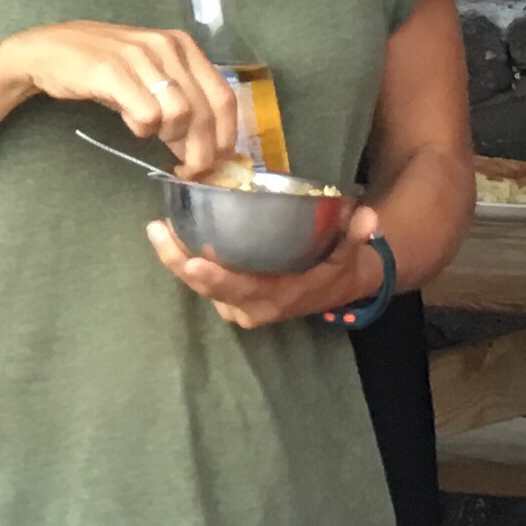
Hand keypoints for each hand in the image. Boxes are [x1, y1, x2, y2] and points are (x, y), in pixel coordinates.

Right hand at [12, 21, 242, 177]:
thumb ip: (182, 99)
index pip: (224, 97)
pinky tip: (132, 124)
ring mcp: (141, 56)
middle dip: (201, 151)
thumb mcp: (151, 75)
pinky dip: (142, 129)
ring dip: (169, 137)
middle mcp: (168, 46)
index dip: (226, 136)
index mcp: (184, 46)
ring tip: (151, 134)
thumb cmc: (104, 67)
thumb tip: (208, 144)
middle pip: (205, 112)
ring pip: (180, 115)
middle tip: (187, 169)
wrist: (49, 50)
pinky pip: (146, 115)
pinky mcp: (113, 71)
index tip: (217, 162)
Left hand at [144, 199, 389, 329]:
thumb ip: (356, 235)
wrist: (340, 285)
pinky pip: (204, 281)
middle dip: (179, 262)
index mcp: (280, 296)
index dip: (216, 278)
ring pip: (201, 286)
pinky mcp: (231, 296)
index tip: (193, 261)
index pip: (242, 290)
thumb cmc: (339, 262)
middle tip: (158, 231)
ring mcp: (239, 304)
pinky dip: (185, 260)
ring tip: (157, 230)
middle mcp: (254, 306)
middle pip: (209, 289)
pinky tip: (170, 234)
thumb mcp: (352, 250)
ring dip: (176, 260)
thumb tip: (368, 218)